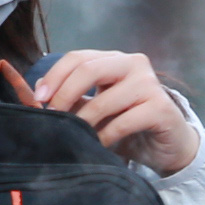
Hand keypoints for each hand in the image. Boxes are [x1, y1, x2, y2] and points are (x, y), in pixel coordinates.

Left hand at [36, 48, 201, 175]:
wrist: (168, 145)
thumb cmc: (129, 126)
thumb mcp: (96, 109)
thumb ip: (72, 99)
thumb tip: (35, 94)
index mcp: (115, 60)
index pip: (78, 58)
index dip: (55, 76)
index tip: (38, 99)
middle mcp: (134, 64)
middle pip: (90, 69)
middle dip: (64, 94)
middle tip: (52, 117)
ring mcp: (150, 84)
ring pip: (105, 99)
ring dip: (84, 122)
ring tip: (76, 136)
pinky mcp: (161, 107)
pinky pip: (124, 122)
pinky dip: (106, 136)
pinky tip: (100, 146)